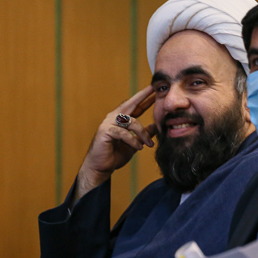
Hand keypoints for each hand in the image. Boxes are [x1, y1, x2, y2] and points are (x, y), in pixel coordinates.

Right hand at [74, 86, 156, 202]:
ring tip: (149, 144)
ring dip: (142, 133)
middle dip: (143, 97)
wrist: (101, 167)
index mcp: (121, 119)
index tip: (155, 91)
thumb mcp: (134, 143)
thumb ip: (144, 134)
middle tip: (154, 91)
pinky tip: (138, 147)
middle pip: (130, 104)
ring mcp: (108, 123)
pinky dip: (133, 141)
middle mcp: (114, 117)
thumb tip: (156, 126)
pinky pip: (123, 133)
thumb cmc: (115, 155)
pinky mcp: (105, 131)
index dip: (145, 99)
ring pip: (131, 122)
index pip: (135, 106)